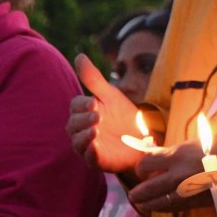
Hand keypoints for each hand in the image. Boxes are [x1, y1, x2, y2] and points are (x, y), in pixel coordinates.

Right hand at [66, 53, 145, 172]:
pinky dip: (90, 153)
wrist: (144, 138)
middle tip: (97, 115)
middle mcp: (82, 130)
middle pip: (73, 125)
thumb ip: (93, 79)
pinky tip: (95, 147)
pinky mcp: (97, 161)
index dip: (82, 104)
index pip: (74, 106)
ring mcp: (89, 146)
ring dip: (84, 137)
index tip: (94, 102)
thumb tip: (79, 56)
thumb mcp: (110, 95)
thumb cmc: (123, 115)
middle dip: (83, 120)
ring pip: (77, 143)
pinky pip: (89, 159)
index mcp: (84, 112)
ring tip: (95, 130)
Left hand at [128, 141, 207, 212]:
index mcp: (176, 156)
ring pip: (159, 204)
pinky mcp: (197, 203)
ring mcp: (187, 192)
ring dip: (148, 205)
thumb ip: (172, 153)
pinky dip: (164, 208)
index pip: (146, 164)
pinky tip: (161, 206)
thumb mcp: (192, 144)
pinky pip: (174, 208)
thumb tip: (156, 157)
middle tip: (133, 195)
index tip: (142, 170)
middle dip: (137, 194)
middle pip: (148, 189)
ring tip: (143, 204)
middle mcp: (178, 176)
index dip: (141, 168)